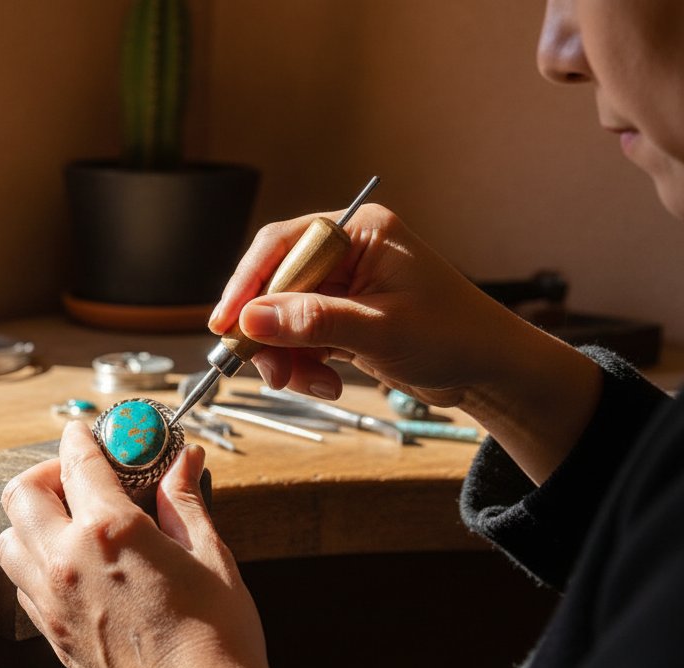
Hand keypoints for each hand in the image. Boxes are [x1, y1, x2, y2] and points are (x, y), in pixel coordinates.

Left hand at [0, 421, 277, 667]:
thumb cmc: (217, 640)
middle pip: (22, 492)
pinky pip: (20, 580)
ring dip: (32, 518)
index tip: (90, 432)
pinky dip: (34, 559)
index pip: (78, 461)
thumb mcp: (210, 555)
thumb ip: (185, 501)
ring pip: (9, 538)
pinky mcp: (50, 632)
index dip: (83, 437)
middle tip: (80, 476)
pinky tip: (71, 563)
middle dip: (48, 472)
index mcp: (110, 531)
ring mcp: (51, 600)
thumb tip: (184, 461)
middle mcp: (67, 560)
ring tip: (69, 519)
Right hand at [210, 203, 601, 482]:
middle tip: (269, 371)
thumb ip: (311, 322)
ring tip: (310, 384)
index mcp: (361, 233)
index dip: (248, 284)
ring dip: (286, 356)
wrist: (491, 372)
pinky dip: (303, 364)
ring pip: (282, 318)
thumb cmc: (454, 336)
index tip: (225, 323)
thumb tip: (249, 319)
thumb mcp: (379, 330)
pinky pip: (299, 338)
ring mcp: (344, 288)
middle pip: (276, 285)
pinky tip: (326, 382)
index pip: (283, 246)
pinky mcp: (342, 318)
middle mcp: (348, 253)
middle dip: (269, 333)